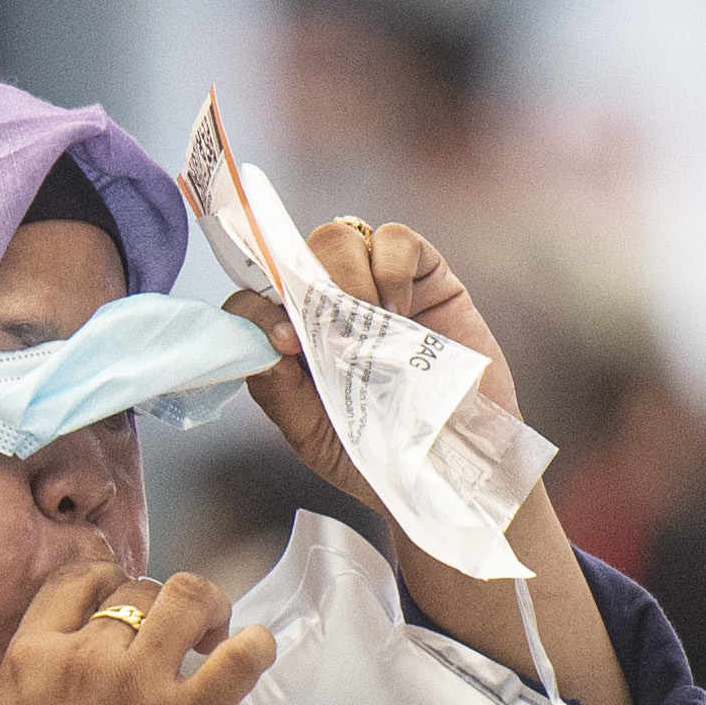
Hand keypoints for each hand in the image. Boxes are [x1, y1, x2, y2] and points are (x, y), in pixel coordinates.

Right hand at [0, 560, 269, 704]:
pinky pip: (240, 655)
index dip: (111, 583)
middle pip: (138, 589)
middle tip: (180, 637)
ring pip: (186, 598)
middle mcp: (86, 657)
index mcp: (33, 655)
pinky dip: (255, 644)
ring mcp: (138, 685)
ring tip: (213, 639)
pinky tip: (252, 653)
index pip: (79, 579)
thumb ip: (45, 674)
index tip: (127, 606)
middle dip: (162, 606)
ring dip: (207, 608)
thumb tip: (85, 655)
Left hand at [223, 218, 522, 518]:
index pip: (255, 298)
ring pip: (338, 239)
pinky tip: (398, 310)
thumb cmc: (380, 455)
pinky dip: (392, 267)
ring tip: (370, 324)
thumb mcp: (314, 436)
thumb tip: (262, 345)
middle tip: (335, 334)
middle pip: (296, 258)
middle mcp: (329, 308)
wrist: (450, 465)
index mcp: (296, 342)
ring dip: (346, 277)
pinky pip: (396, 240)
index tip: (286, 342)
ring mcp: (376, 287)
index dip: (259, 308)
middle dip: (307, 289)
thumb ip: (280, 391)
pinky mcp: (426, 278)